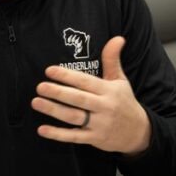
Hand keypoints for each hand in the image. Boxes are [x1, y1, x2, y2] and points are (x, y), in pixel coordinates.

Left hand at [32, 36, 150, 154]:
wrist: (138, 132)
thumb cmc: (124, 102)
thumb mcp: (120, 80)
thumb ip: (112, 60)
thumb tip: (117, 37)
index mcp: (109, 91)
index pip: (86, 82)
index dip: (68, 76)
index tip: (50, 70)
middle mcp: (105, 107)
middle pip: (79, 99)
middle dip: (59, 92)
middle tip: (40, 86)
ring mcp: (100, 124)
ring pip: (74, 117)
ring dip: (54, 110)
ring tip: (36, 102)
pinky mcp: (95, 138)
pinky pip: (74, 137)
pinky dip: (58, 134)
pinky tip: (42, 129)